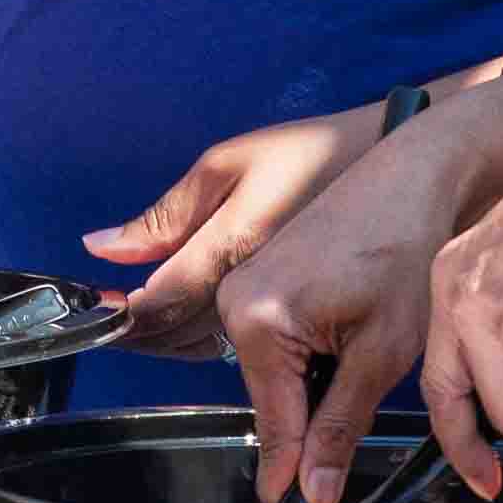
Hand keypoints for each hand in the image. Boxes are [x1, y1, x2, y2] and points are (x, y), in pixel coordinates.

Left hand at [87, 108, 381, 368]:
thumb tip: (101, 246)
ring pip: (209, 348)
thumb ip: (166, 216)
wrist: (403, 173)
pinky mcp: (304, 324)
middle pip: (179, 335)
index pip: (160, 302)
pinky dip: (209, 343)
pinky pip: (243, 349)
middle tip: (107, 327)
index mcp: (234, 243)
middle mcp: (256, 288)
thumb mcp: (228, 164)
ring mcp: (282, 311)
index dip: (123, 316)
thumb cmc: (314, 153)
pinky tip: (192, 330)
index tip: (99, 313)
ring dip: (172, 345)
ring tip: (142, 330)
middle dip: (140, 335)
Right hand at [194, 63, 502, 502]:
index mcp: (257, 319)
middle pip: (271, 395)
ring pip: (274, 370)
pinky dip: (311, 354)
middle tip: (363, 412)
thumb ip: (339, 425)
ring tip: (367, 357)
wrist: (413, 175)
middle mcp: (234, 298)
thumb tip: (312, 490)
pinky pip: (275, 339)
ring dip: (314, 383)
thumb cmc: (406, 249)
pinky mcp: (258, 273)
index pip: (274, 418)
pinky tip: (353, 334)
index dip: (289, 467)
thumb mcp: (381, 352)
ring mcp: (241, 282)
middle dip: (311, 415)